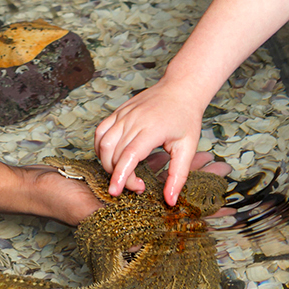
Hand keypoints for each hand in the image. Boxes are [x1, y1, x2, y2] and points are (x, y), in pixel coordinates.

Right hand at [94, 79, 210, 203]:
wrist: (180, 88)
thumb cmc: (186, 117)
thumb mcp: (188, 148)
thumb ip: (178, 176)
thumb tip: (170, 201)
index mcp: (152, 129)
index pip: (128, 156)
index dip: (119, 176)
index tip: (116, 192)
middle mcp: (133, 120)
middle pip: (113, 153)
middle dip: (118, 175)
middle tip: (136, 185)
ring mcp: (123, 114)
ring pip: (103, 142)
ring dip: (106, 162)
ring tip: (123, 172)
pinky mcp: (118, 111)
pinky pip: (101, 131)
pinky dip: (100, 147)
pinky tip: (111, 157)